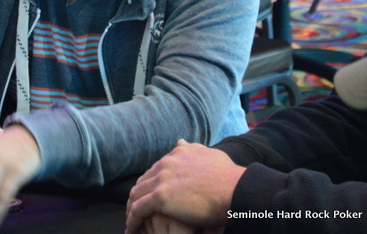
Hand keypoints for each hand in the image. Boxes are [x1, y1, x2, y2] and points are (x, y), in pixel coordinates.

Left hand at [125, 139, 245, 233]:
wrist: (234, 188)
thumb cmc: (228, 177)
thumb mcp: (209, 154)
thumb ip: (193, 149)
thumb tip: (180, 141)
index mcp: (178, 153)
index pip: (156, 168)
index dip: (152, 183)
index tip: (150, 195)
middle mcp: (167, 162)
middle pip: (144, 180)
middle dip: (139, 195)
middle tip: (137, 209)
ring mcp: (162, 178)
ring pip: (137, 194)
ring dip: (132, 208)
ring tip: (132, 221)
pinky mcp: (161, 196)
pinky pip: (138, 209)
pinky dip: (133, 219)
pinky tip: (132, 228)